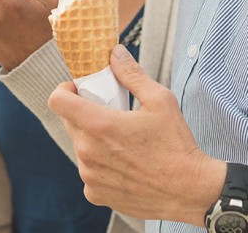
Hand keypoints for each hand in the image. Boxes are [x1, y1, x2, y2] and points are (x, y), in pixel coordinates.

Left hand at [48, 45, 223, 224]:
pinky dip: (100, 162)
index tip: (80, 90)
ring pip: (80, 146)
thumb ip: (131, 74)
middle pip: (70, 122)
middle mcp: (88, 153)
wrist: (190, 191)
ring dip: (93, 138)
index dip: (65, 90)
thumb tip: (115, 53)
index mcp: (100, 126)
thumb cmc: (176, 145)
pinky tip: (124, 162)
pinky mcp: (96, 194)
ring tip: (122, 139)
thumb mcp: (159, 100)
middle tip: (111, 112)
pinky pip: (88, 169)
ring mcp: (90, 176)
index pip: (58, 101)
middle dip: (85, 111)